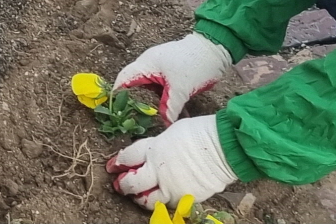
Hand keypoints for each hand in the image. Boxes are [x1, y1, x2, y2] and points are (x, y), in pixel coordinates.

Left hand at [107, 115, 237, 211]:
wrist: (221, 147)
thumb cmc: (198, 133)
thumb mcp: (170, 133)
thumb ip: (157, 145)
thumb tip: (152, 152)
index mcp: (153, 149)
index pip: (128, 157)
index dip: (119, 161)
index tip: (114, 165)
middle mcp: (158, 170)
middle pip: (133, 183)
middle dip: (124, 185)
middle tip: (120, 185)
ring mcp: (171, 187)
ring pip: (149, 200)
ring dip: (141, 199)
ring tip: (139, 196)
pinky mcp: (185, 199)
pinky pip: (170, 204)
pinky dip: (164, 201)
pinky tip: (163, 198)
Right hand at [113, 32, 234, 118]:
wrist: (214, 49)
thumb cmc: (193, 64)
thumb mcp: (180, 90)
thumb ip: (169, 108)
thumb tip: (164, 125)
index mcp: (146, 64)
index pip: (124, 79)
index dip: (116, 94)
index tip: (113, 111)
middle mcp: (150, 65)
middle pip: (135, 85)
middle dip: (133, 102)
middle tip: (131, 120)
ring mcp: (161, 68)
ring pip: (150, 89)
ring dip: (151, 103)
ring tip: (149, 122)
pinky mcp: (172, 72)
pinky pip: (163, 88)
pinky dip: (164, 100)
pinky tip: (171, 115)